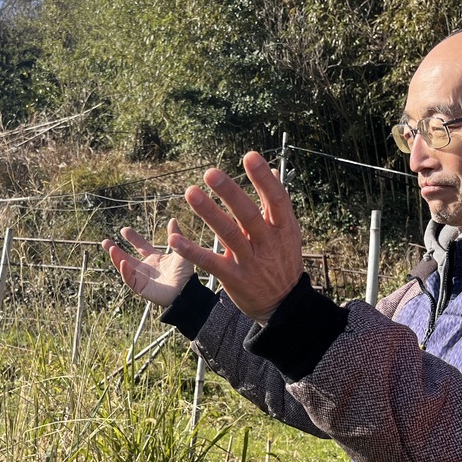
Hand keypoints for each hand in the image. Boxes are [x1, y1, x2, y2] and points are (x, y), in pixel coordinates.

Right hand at [101, 219, 195, 306]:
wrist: (187, 291)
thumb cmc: (186, 274)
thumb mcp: (180, 251)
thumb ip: (176, 236)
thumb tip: (172, 219)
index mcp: (155, 259)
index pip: (140, 247)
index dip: (132, 238)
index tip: (124, 230)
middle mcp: (146, 268)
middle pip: (126, 258)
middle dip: (115, 250)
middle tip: (104, 241)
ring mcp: (142, 278)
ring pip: (124, 268)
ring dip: (116, 258)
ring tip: (110, 248)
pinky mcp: (141, 288)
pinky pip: (129, 280)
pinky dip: (125, 271)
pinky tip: (122, 262)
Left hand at [167, 151, 303, 322]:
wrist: (283, 304)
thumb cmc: (283, 261)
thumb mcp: (287, 233)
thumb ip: (276, 204)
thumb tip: (272, 170)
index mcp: (282, 228)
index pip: (276, 199)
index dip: (263, 179)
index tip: (250, 156)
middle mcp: (267, 243)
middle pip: (248, 215)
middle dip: (230, 193)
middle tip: (210, 172)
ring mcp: (250, 261)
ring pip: (228, 234)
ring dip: (208, 213)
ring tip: (190, 192)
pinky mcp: (233, 278)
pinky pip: (210, 262)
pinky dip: (192, 250)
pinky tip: (174, 239)